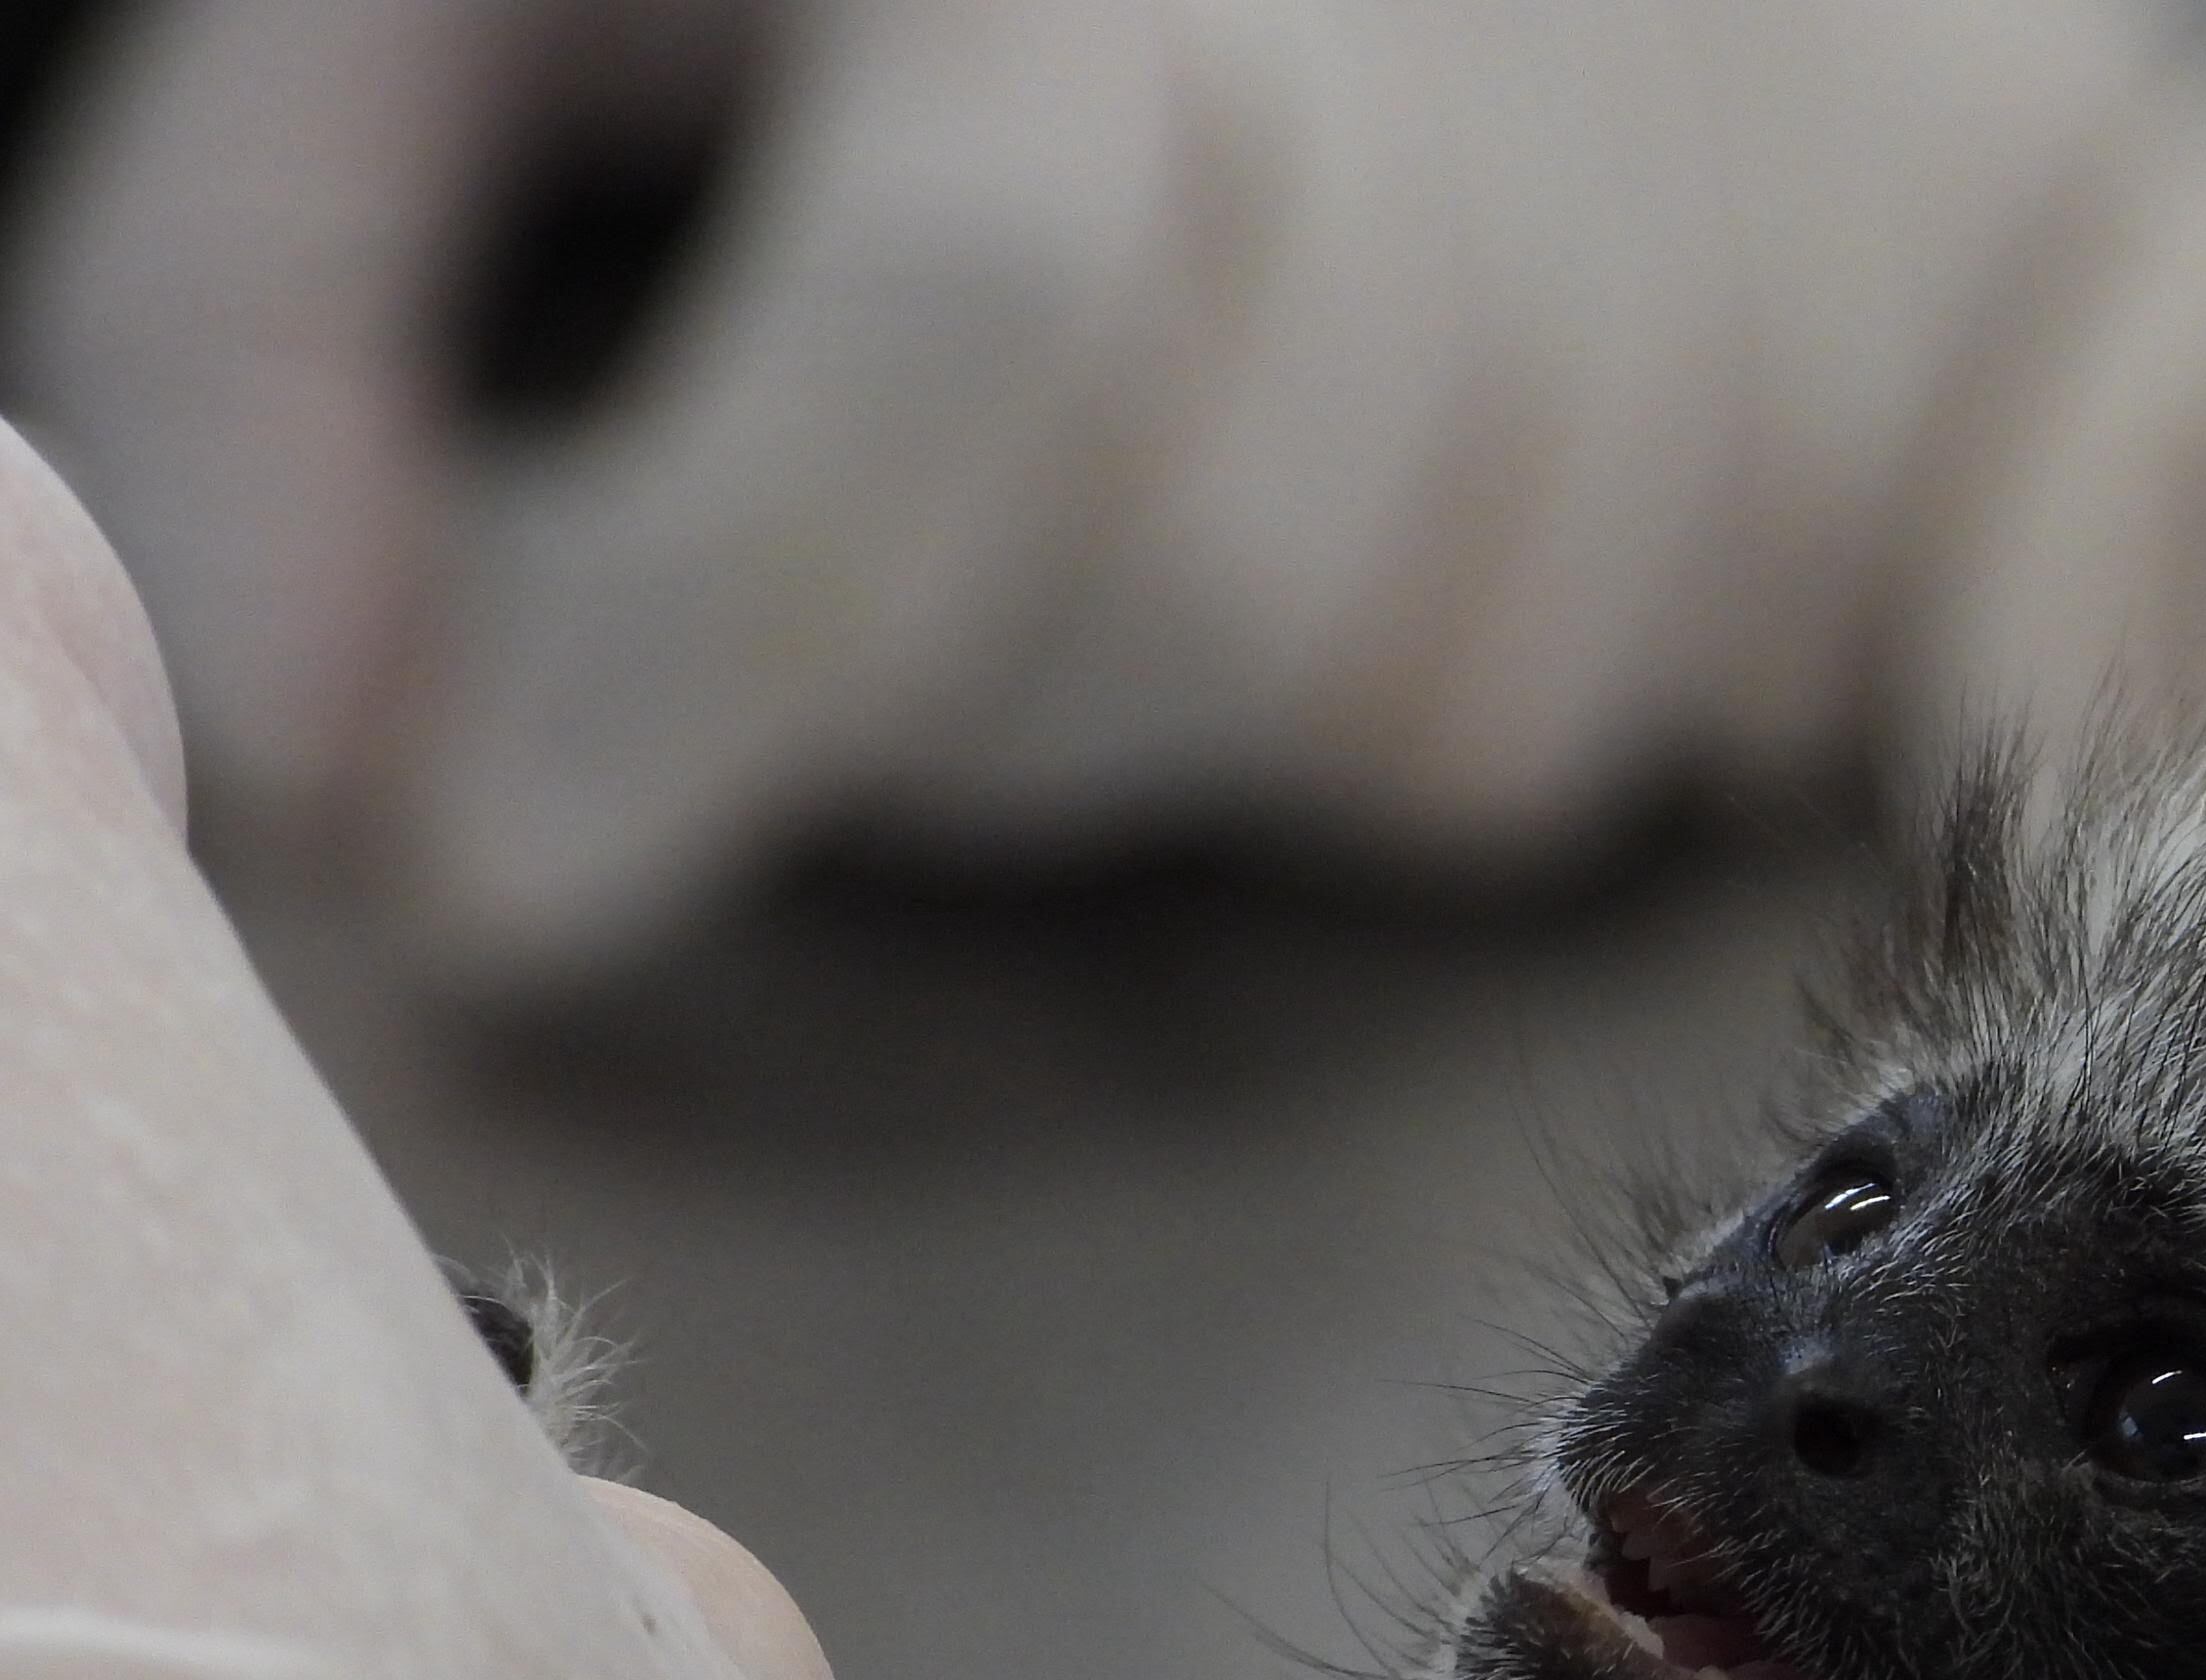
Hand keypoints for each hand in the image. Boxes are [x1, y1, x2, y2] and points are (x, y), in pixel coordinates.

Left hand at [6, 0, 2147, 968]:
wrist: (1563, 9)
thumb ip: (272, 282)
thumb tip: (319, 743)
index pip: (980, 291)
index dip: (731, 611)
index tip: (498, 881)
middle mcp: (1432, 80)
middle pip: (1192, 579)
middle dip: (903, 700)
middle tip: (715, 647)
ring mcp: (1636, 316)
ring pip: (1349, 711)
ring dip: (1091, 722)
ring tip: (995, 526)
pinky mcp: (1747, 524)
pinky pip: (1477, 765)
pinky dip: (1288, 731)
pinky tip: (1222, 542)